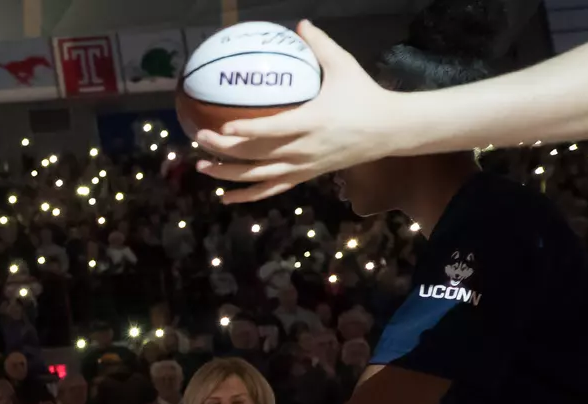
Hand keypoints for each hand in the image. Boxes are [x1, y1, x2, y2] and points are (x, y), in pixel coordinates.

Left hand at [194, 21, 399, 204]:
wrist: (388, 130)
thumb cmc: (364, 95)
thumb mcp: (344, 66)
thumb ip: (320, 45)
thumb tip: (299, 23)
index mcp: (312, 122)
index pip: (272, 130)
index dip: (246, 130)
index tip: (222, 126)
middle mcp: (304, 150)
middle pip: (257, 155)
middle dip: (224, 149)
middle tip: (199, 137)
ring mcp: (302, 167)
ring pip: (258, 177)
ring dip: (227, 175)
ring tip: (202, 165)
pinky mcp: (304, 177)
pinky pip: (271, 190)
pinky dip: (247, 196)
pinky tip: (225, 197)